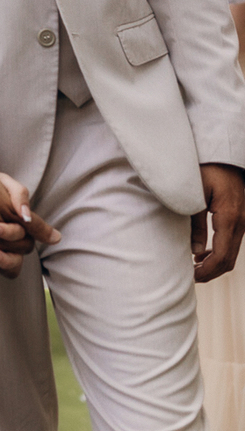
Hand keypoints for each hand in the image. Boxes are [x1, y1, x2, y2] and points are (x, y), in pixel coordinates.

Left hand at [193, 164, 244, 282]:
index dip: (208, 271)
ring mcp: (243, 219)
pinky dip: (219, 251)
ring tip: (194, 266)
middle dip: (211, 271)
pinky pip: (232, 241)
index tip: (192, 277)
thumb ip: (195, 224)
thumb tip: (196, 251)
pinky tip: (202, 252)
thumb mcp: (193, 195)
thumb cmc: (204, 169)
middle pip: (230, 259)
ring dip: (215, 262)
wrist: (221, 153)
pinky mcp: (240, 216)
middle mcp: (241, 221)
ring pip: (232, 252)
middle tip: (191, 276)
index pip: (222, 256)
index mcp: (230, 217)